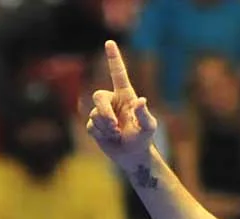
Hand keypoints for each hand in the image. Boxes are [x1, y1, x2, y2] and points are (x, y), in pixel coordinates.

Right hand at [87, 41, 159, 170]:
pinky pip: (91, 126)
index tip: (110, 42)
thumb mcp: (148, 127)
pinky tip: (110, 138)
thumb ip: (144, 114)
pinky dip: (101, 134)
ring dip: (106, 127)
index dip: (114, 58)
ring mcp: (102, 113)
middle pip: (98, 96)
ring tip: (117, 134)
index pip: (118, 73)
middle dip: (104, 112)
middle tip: (114, 125)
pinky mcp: (95, 126)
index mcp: (125, 95)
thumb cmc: (143, 139)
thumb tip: (141, 101)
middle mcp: (112, 101)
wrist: (132, 155)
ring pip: (95, 114)